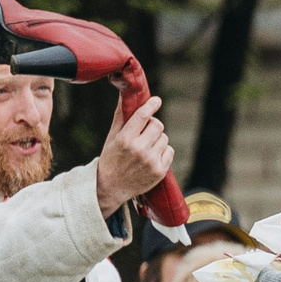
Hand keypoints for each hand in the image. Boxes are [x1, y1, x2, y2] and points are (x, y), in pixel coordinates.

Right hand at [95, 96, 172, 217]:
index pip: (143, 116)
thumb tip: (126, 94)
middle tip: (145, 131)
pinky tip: (152, 156)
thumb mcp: (112, 136)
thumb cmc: (111, 158)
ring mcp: (151, 161)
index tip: (157, 100)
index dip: (151, 105)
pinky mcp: (160, 171)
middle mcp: (139, 149)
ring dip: (157, 139)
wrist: (111, 186)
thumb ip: (121, 116)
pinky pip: (170, 151)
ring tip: (146, 147)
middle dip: (152, 125)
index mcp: (125, 139)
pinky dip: (163, 151)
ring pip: (164, 138)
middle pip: (158, 125)